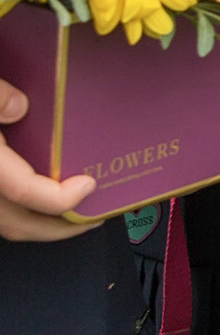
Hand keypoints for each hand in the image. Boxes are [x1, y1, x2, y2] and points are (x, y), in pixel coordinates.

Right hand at [0, 76, 94, 239]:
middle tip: (95, 218)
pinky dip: (18, 218)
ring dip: (41, 227)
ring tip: (74, 216)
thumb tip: (19, 106)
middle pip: (18, 226)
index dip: (61, 198)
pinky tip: (36, 206)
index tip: (89, 185)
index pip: (24, 192)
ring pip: (4, 228)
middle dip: (62, 229)